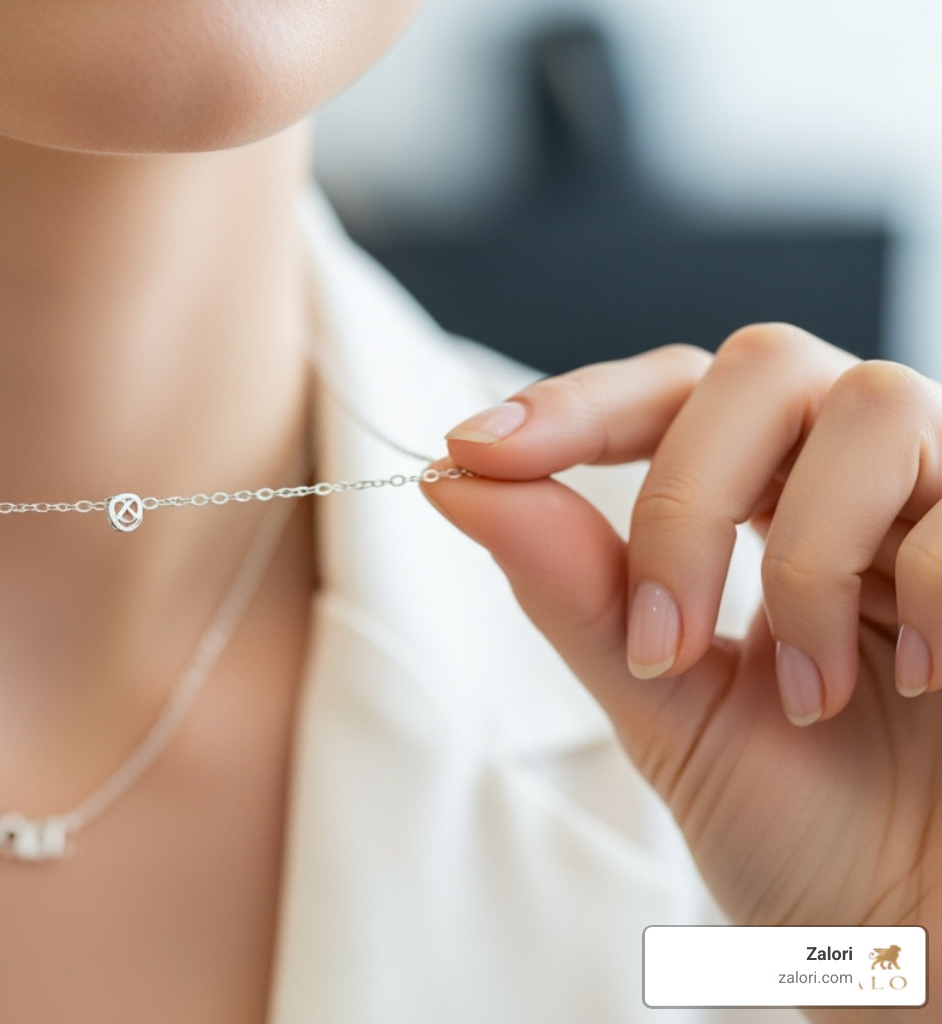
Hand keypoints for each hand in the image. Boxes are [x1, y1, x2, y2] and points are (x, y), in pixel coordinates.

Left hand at [423, 325, 941, 1014]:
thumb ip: (575, 588)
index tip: (474, 452)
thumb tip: (451, 479)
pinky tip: (912, 680)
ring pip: (869, 405)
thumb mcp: (665, 703)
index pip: (669, 394)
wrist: (925, 939)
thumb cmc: (809, 826)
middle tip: (664, 644)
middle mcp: (859, 476)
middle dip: (683, 498)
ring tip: (809, 691)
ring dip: (804, 557)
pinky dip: (918, 589)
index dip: (575, 403)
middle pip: (759, 367)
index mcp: (768, 499)